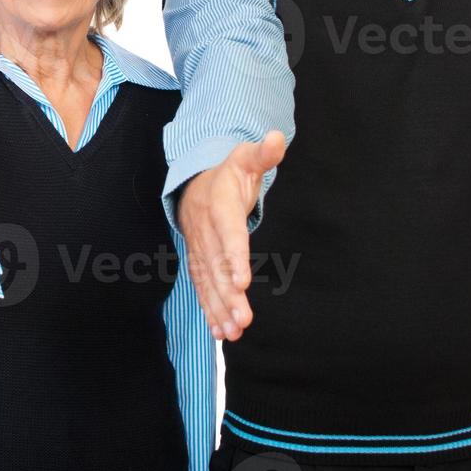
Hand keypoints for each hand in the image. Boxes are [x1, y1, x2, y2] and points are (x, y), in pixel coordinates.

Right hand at [175, 131, 285, 340]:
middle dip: (228, 295)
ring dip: (219, 308)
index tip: (242, 281)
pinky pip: (201, 287)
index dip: (233, 257)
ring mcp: (199, 248)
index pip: (228, 233)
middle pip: (216, 266)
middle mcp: (205, 231)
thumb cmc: (229, 173)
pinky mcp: (198, 262)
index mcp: (219, 205)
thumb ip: (263, 153)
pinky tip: (220, 332)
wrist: (194, 183)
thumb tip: (276, 138)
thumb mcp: (246, 158)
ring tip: (234, 332)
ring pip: (207, 281)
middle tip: (243, 320)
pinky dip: (209, 310)